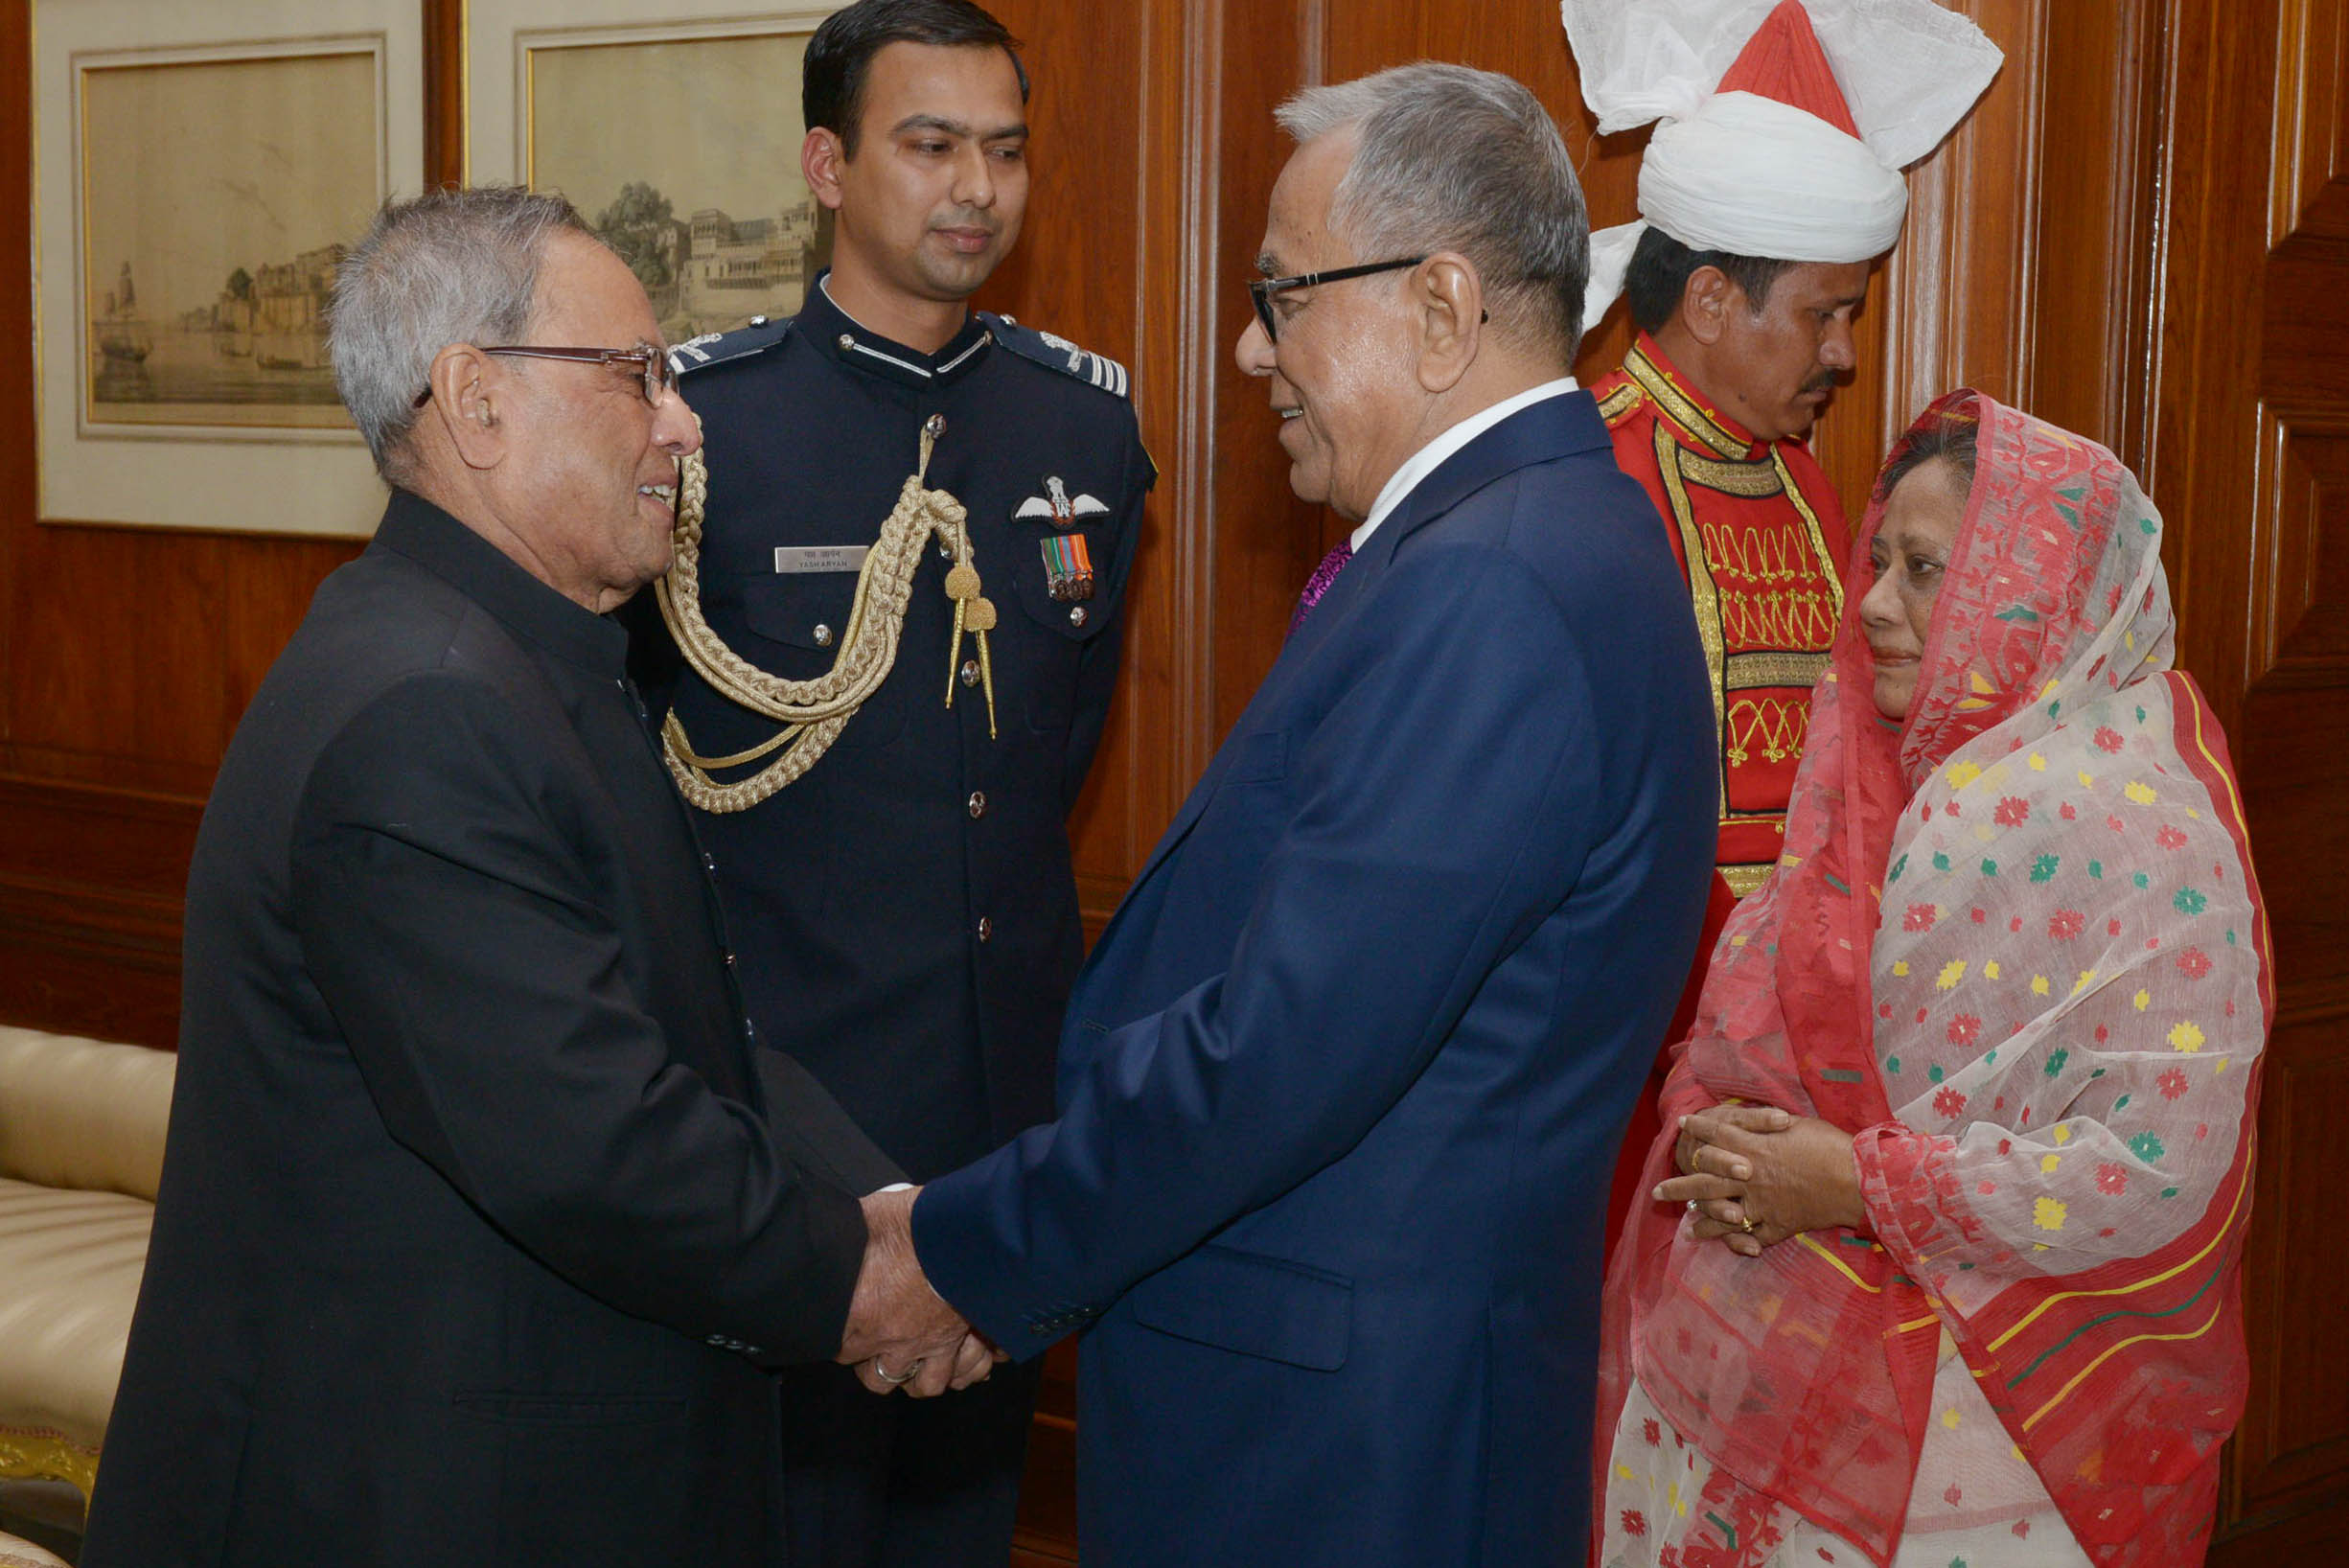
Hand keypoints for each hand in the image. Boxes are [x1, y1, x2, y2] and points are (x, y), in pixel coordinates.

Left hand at [838, 1187, 980, 1396]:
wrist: (961, 1226)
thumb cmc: (911, 1222)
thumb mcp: (868, 1220)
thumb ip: (854, 1238)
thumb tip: (838, 1231)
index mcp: (860, 1315)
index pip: (840, 1350)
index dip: (843, 1340)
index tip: (848, 1330)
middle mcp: (893, 1338)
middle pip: (877, 1378)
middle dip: (877, 1366)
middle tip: (880, 1347)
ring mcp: (931, 1343)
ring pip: (923, 1385)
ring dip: (919, 1375)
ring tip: (918, 1359)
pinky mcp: (962, 1338)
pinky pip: (965, 1373)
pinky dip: (964, 1369)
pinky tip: (961, 1356)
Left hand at [1654, 1107, 1865, 1257]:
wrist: (1857, 1179)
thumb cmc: (1830, 1145)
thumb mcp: (1797, 1124)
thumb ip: (1768, 1126)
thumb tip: (1755, 1120)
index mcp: (1753, 1148)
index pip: (1716, 1136)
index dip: (1698, 1129)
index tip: (1682, 1126)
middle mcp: (1749, 1177)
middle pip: (1704, 1180)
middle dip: (1679, 1185)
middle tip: (1657, 1191)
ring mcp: (1761, 1204)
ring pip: (1720, 1214)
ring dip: (1701, 1219)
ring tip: (1686, 1223)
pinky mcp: (1778, 1225)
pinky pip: (1751, 1236)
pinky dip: (1738, 1241)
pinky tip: (1727, 1243)